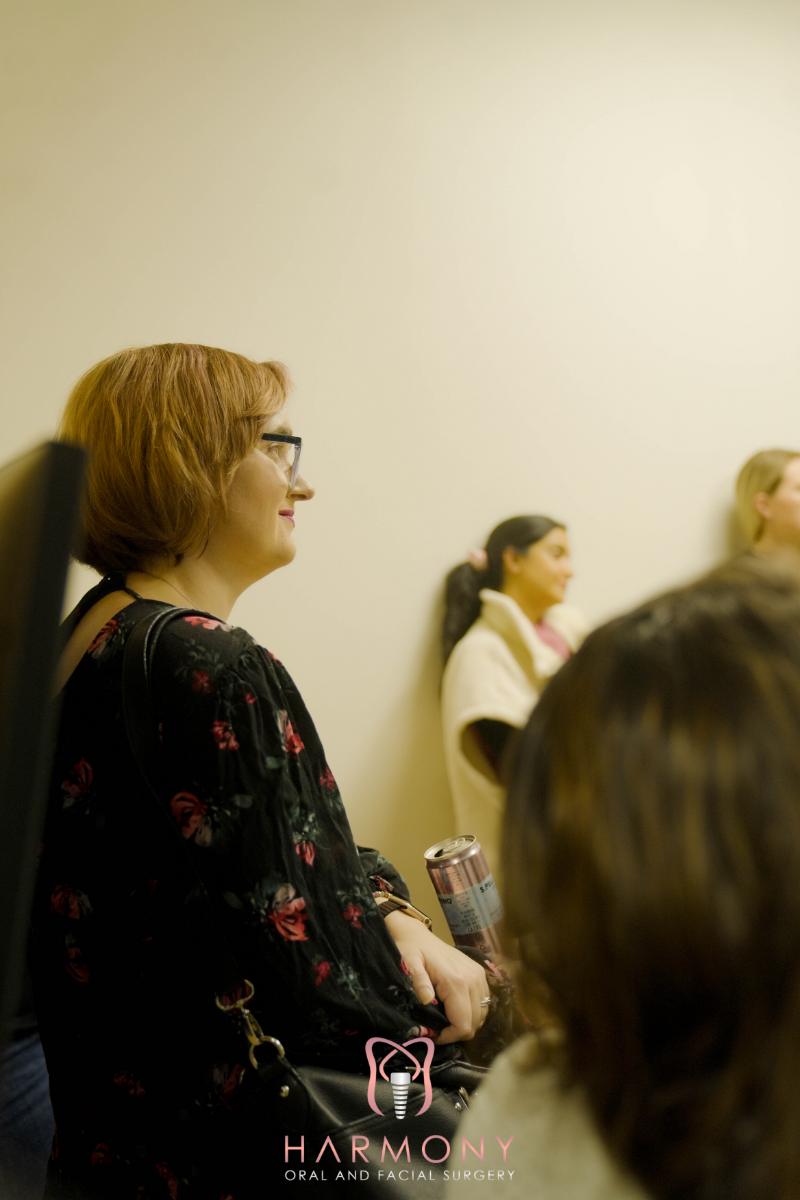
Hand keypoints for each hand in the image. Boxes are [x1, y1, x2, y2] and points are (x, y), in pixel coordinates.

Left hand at [384, 912, 489, 1044]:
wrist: (417, 934)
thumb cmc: (410, 950)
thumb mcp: (408, 965)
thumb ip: (419, 982)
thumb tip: (426, 1001)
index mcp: (456, 981)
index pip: (463, 1025)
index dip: (450, 1037)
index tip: (434, 1035)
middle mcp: (473, 979)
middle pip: (474, 1023)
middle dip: (456, 1032)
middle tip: (437, 1029)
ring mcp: (478, 975)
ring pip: (482, 1015)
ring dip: (465, 1022)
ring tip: (446, 1019)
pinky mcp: (479, 973)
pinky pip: (483, 1002)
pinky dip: (472, 1011)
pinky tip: (455, 1008)